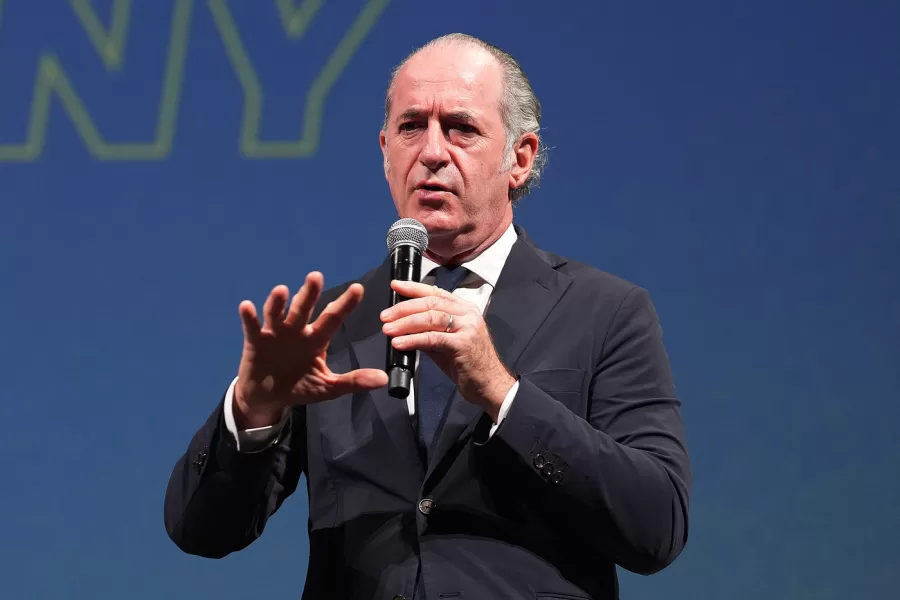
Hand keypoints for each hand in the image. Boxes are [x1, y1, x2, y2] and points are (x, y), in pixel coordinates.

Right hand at [234, 272, 387, 428]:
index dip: (345, 304)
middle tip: (316, 277)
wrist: (267, 397)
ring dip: (278, 302)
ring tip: (282, 290)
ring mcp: (275, 333)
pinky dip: (249, 317)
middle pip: (304, 309)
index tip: (358, 289)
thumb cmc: (300, 386)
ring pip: (278, 313)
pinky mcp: (255, 341)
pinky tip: (247, 307)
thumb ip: (353, 381)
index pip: (333, 318)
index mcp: (316, 339)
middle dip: (309, 293)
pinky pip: (252, 326)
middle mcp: (297, 330)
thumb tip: (383, 379)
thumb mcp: (328, 386)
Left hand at [380, 280, 514, 420]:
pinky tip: (399, 343)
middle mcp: (468, 314)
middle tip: (385, 315)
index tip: (395, 286)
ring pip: (431, 317)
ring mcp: (467, 328)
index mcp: (465, 310)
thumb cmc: (469, 366)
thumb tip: (404, 327)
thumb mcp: (446, 343)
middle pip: (431, 303)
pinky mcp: (463, 344)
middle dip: (404, 308)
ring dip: (405, 322)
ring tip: (388, 329)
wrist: (490, 386)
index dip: (414, 288)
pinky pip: (433, 338)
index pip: (436, 292)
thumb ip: (429, 332)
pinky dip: (413, 340)